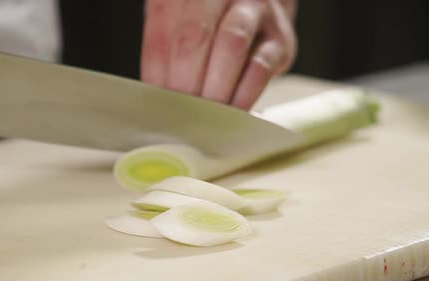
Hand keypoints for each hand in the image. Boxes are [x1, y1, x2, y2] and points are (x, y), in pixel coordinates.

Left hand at [141, 0, 296, 109]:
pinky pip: (260, 65)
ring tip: (205, 114)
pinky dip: (243, 94)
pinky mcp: (279, 38)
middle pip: (194, 36)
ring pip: (231, 44)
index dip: (156, 74)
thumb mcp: (176, 27)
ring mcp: (253, 11)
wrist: (254, 12)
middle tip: (180, 113)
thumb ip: (164, 54)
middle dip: (183, 82)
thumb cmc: (207, 25)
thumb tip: (156, 97)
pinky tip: (233, 111)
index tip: (158, 105)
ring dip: (214, 88)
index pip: (161, 32)